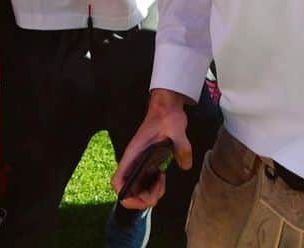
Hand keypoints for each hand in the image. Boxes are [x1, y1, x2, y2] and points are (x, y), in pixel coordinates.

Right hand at [111, 89, 190, 209]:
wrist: (166, 106)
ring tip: (162, 181)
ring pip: (137, 189)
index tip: (146, 195)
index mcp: (134, 154)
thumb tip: (186, 165)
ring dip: (150, 193)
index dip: (127, 195)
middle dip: (145, 198)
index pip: (118, 182)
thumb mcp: (176, 128)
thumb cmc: (166, 115)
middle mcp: (133, 161)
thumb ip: (182, 147)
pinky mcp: (145, 163)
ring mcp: (138, 163)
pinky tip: (162, 176)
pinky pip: (144, 182)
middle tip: (160, 187)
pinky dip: (153, 186)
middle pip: (128, 191)